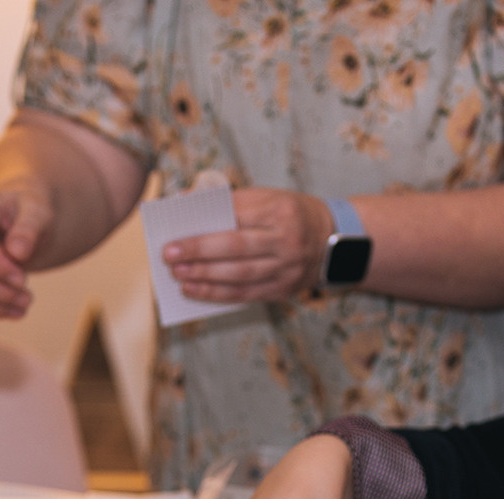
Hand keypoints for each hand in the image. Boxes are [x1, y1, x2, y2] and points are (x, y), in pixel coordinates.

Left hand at [162, 187, 331, 303]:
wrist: (334, 240)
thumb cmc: (290, 214)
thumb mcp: (269, 198)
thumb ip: (232, 201)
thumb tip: (188, 205)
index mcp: (280, 210)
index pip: (236, 216)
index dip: (204, 226)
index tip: (175, 232)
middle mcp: (286, 240)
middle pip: (236, 247)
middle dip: (198, 252)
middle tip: (169, 256)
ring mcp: (286, 268)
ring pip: (239, 275)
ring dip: (204, 276)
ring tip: (177, 275)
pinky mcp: (283, 289)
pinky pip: (245, 294)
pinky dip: (216, 294)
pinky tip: (194, 290)